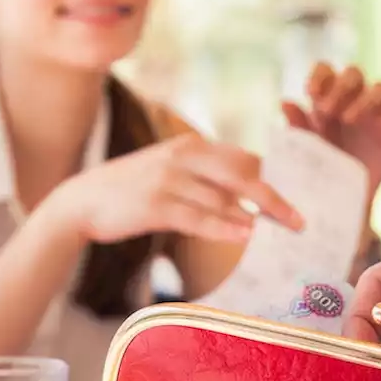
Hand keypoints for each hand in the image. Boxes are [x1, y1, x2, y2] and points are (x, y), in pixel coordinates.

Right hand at [50, 132, 302, 244]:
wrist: (81, 201)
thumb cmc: (133, 191)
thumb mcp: (171, 174)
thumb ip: (207, 183)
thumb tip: (248, 206)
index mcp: (191, 146)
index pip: (243, 158)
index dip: (273, 178)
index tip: (297, 197)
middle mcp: (183, 156)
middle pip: (242, 174)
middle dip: (274, 197)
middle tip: (299, 220)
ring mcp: (168, 179)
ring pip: (223, 197)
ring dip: (254, 214)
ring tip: (279, 231)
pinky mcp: (155, 204)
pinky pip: (197, 216)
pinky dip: (223, 225)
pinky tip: (243, 235)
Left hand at [282, 62, 380, 196]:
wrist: (338, 201)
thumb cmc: (317, 170)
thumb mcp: (303, 149)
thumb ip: (297, 126)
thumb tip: (285, 102)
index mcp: (327, 98)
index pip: (327, 70)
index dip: (320, 75)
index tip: (311, 92)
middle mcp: (353, 100)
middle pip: (354, 73)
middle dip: (341, 86)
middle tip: (326, 110)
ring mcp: (376, 114)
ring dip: (365, 99)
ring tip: (348, 120)